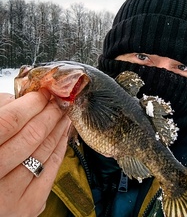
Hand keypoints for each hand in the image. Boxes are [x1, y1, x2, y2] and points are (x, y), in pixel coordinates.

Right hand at [0, 89, 70, 216]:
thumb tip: (17, 101)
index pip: (9, 121)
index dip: (31, 104)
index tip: (44, 93)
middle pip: (32, 135)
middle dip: (50, 113)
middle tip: (59, 101)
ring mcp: (11, 195)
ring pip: (44, 151)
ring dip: (58, 128)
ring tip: (64, 114)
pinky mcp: (28, 206)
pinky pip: (51, 170)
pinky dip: (60, 148)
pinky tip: (63, 134)